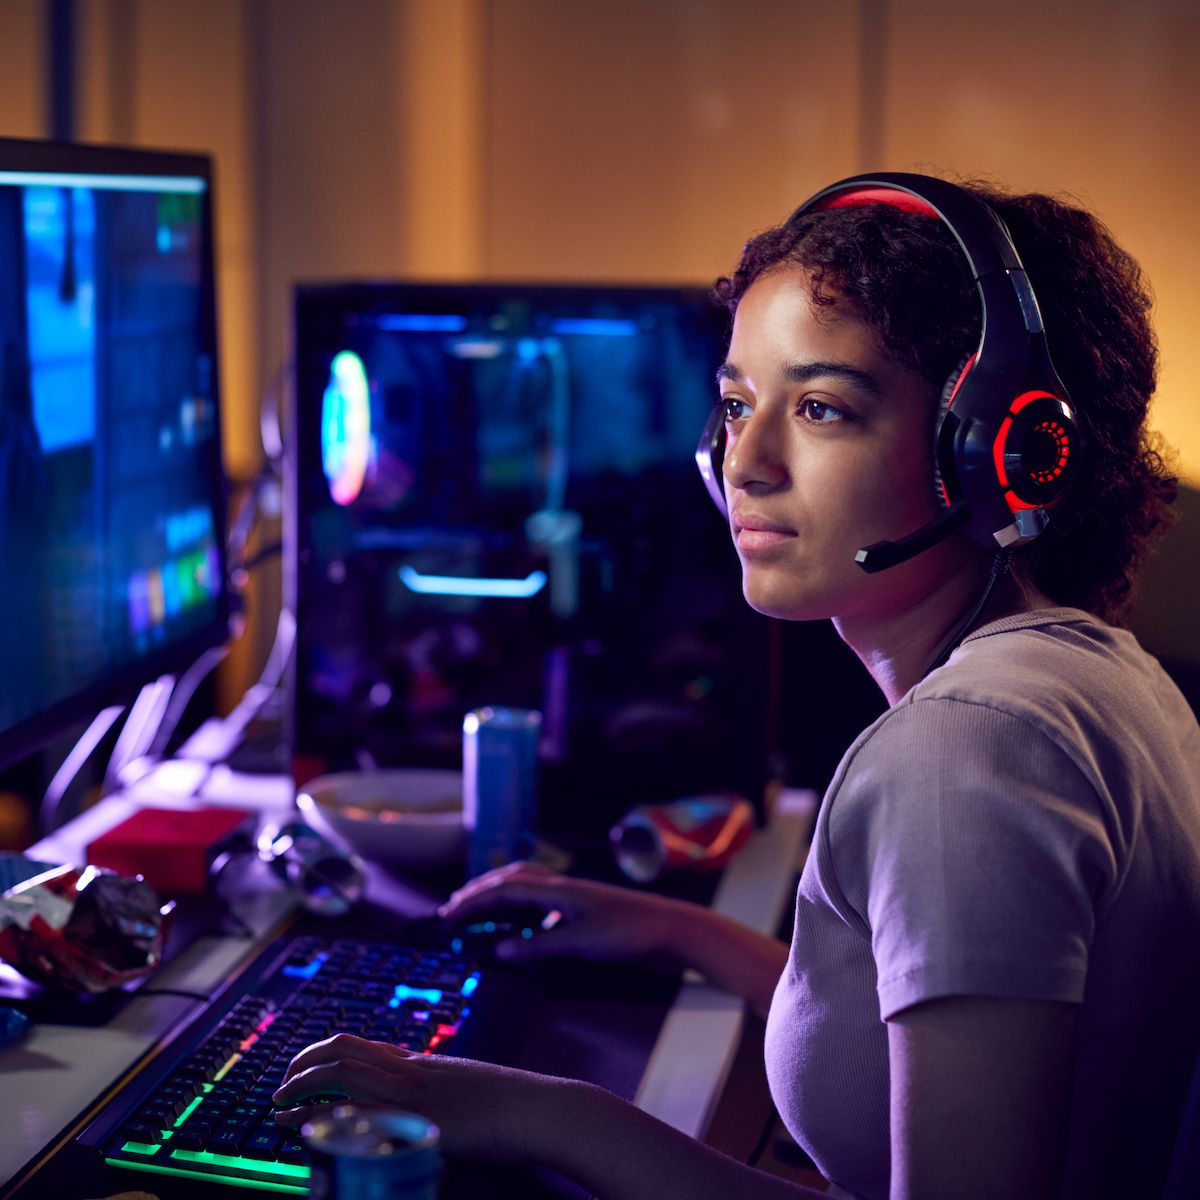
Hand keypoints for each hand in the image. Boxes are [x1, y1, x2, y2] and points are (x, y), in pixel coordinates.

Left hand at [271, 1033, 565, 1160]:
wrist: (540, 1108)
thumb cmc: (513, 1104)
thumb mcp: (470, 1087)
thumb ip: (441, 1089)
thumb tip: (422, 1102)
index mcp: (424, 1062)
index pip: (363, 1045)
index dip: (325, 1053)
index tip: (303, 1069)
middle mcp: (413, 1069)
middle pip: (345, 1049)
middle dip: (304, 1063)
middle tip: (281, 1085)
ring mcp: (414, 1092)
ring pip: (343, 1073)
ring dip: (301, 1087)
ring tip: (276, 1105)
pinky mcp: (417, 1120)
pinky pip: (360, 1112)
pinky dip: (324, 1118)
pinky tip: (303, 1130)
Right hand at [438, 861, 685, 963]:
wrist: (673, 930)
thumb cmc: (630, 934)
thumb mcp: (580, 943)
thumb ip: (539, 946)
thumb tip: (500, 951)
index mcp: (558, 890)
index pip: (504, 890)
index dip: (473, 902)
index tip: (447, 914)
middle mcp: (563, 889)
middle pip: (512, 881)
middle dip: (480, 892)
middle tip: (454, 909)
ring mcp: (575, 899)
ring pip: (528, 888)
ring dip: (500, 896)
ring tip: (480, 911)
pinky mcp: (586, 913)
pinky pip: (543, 905)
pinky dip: (524, 911)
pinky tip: (523, 929)